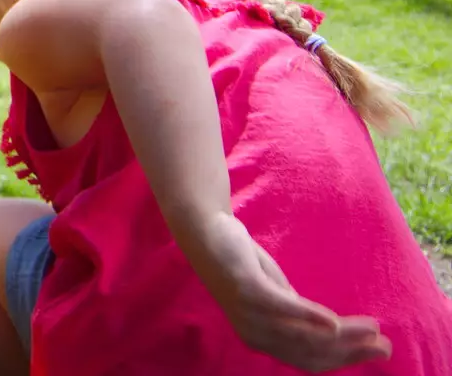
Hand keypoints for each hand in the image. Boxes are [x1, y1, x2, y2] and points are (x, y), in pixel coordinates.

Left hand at [192, 212, 390, 371]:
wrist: (208, 234)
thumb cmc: (244, 265)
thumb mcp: (276, 295)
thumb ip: (298, 315)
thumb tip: (332, 332)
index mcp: (263, 339)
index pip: (310, 361)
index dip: (346, 360)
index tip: (377, 351)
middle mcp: (255, 334)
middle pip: (311, 353)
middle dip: (351, 352)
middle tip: (384, 346)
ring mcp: (250, 313)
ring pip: (303, 335)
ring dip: (342, 335)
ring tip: (370, 329)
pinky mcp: (247, 289)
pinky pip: (283, 309)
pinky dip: (311, 317)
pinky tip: (333, 320)